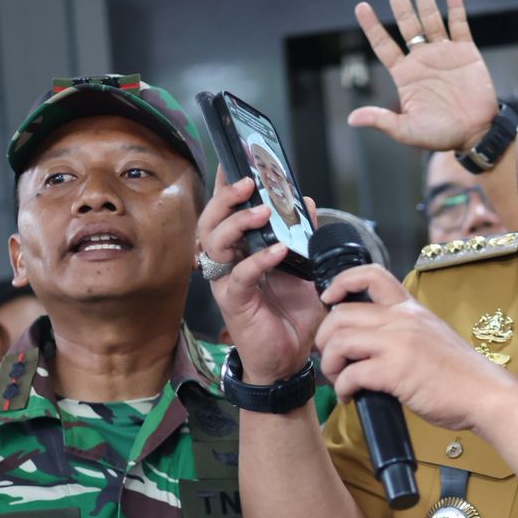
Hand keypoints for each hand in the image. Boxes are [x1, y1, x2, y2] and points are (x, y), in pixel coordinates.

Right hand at [196, 169, 326, 383]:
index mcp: (242, 249)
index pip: (227, 211)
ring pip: (214, 243)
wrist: (291, 359)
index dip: (224, 185)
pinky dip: (258, 260)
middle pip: (210, 220)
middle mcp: (228, 262)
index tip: (232, 158)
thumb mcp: (306, 269)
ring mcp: (227, 281)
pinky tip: (278, 251)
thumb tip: (307, 202)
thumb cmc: (293, 314)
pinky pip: (239, 275)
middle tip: (246, 181)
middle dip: (224, 198)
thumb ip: (305, 235)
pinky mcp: (234, 302)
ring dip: (236, 223)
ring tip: (261, 211)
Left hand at [314, 265, 516, 431]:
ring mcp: (399, 344)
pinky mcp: (396, 371)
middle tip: (330, 358)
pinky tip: (350, 397)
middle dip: (325, 338)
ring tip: (339, 381)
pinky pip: (351, 374)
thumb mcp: (432, 337)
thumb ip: (405, 332)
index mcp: (411, 309)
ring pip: (339, 341)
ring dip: (330, 364)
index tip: (330, 300)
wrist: (486, 394)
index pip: (371, 275)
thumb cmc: (461, 374)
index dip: (341, 283)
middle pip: (341, 314)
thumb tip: (372, 345)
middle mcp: (403, 320)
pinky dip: (343, 388)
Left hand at [349, 0, 500, 152]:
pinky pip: (459, 25)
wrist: (475, 134)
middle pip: (406, 23)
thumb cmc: (440, 135)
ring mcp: (444, 53)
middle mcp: (422, 59)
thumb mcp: (406, 130)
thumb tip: (352, 119)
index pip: (384, 45)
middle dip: (398, 0)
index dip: (372, 26)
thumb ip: (382, 120)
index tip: (361, 6)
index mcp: (405, 74)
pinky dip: (455, 6)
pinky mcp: (466, 52)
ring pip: (431, 18)